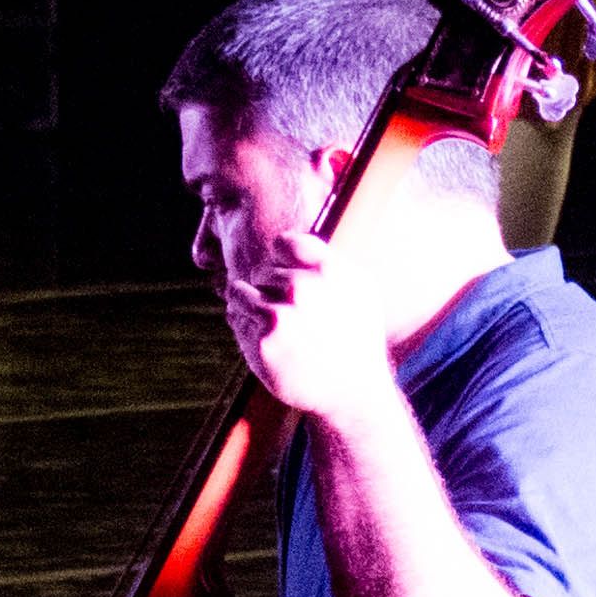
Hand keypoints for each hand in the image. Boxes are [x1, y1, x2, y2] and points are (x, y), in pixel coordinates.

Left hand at [237, 174, 454, 433]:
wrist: (352, 393)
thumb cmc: (356, 338)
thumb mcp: (360, 287)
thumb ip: (330, 254)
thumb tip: (319, 203)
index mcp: (328, 268)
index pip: (284, 243)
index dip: (282, 261)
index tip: (288, 279)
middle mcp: (304, 286)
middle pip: (262, 272)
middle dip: (268, 291)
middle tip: (292, 320)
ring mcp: (281, 313)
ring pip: (241, 291)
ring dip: (250, 307)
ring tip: (279, 332)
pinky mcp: (263, 340)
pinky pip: (235, 316)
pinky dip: (242, 325)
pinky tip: (267, 343)